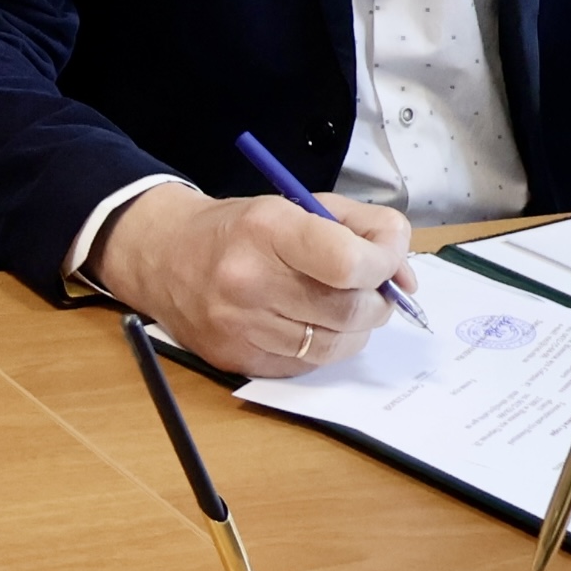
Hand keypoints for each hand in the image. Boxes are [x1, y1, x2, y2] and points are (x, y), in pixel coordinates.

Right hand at [93, 182, 416, 378]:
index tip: (391, 257)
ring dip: (354, 328)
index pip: (348, 262)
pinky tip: (309, 323)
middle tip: (372, 287)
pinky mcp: (237, 361)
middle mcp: (248, 282)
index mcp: (266, 230)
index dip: (385, 262)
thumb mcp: (296, 204)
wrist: (162, 255)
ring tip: (342, 305)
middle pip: (348, 311)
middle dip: (377, 301)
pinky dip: (323, 347)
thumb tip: (407, 276)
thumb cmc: (239, 228)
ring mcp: (240, 328)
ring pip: (334, 346)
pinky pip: (307, 366)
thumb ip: (361, 228)